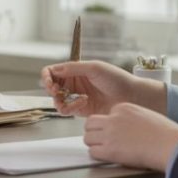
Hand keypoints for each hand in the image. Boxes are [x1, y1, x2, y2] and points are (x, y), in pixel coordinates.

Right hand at [40, 60, 165, 116]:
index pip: (53, 71)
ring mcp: (76, 96)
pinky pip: (66, 110)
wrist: (130, 96)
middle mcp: (74, 83)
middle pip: (51, 86)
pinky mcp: (80, 109)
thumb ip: (73, 68)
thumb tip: (54, 70)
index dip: (47, 77)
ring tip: (71, 99)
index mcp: (75, 70)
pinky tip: (82, 103)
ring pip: (57, 100)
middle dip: (51, 89)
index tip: (49, 82)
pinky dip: (70, 107)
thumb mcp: (94, 68)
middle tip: (56, 91)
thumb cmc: (116, 78)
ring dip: (60, 100)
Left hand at [83, 103, 177, 171]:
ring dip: (94, 144)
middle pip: (90, 123)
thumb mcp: (145, 115)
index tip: (115, 133)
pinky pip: (92, 152)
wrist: (169, 145)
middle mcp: (113, 119)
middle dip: (93, 132)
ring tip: (104, 150)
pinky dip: (97, 156)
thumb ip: (130, 118)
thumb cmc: (165, 133)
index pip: (104, 115)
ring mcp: (110, 134)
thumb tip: (124, 127)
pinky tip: (106, 157)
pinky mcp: (110, 150)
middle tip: (101, 140)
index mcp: (122, 108)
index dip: (108, 125)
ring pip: (87, 137)